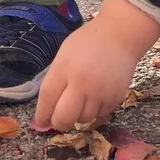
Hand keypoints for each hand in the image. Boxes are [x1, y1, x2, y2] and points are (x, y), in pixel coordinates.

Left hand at [34, 0, 159, 130]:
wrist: (119, 36)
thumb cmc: (87, 42)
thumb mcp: (65, 54)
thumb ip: (56, 78)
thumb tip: (48, 106)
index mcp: (64, 67)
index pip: (48, 98)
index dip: (42, 114)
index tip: (40, 122)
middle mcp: (81, 82)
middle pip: (64, 117)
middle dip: (58, 123)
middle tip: (58, 121)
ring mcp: (100, 92)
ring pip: (83, 120)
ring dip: (78, 116)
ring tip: (80, 101)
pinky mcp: (115, 98)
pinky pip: (100, 115)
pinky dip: (94, 111)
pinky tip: (94, 97)